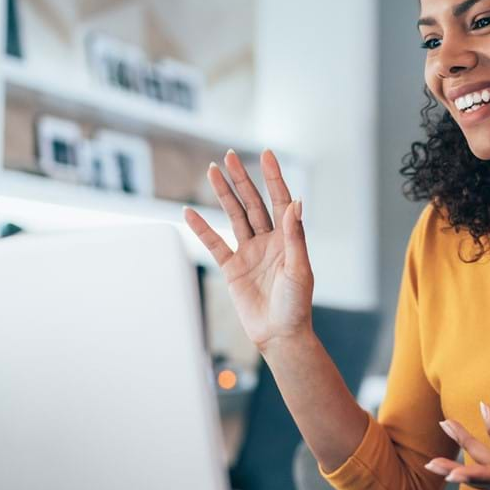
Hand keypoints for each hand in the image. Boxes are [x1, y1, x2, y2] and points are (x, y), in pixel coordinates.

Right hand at [183, 149, 312, 349]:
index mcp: (288, 239)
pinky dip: (202, 229)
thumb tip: (296, 202)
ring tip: (212, 171)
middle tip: (229, 156)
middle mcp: (268, 241)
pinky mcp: (233, 268)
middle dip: (241, 179)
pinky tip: (189, 212)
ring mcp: (249, 253)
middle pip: (253, 203)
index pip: (279, 201)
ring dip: (223, 195)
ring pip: (234, 217)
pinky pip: (215, 244)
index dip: (273, 178)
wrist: (280, 335)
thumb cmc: (296, 305)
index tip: (266, 154)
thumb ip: (295, 236)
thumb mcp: (299, 269)